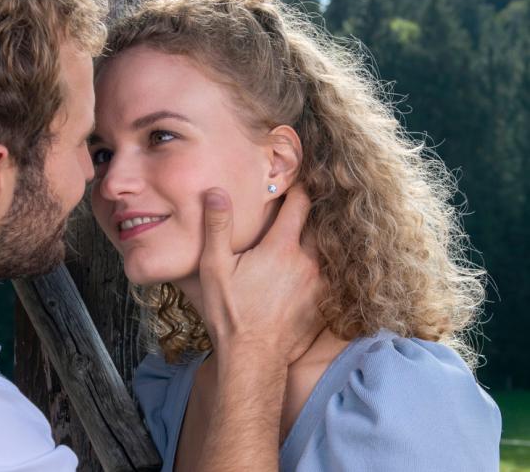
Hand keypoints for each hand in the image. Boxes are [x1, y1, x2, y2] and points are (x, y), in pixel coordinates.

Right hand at [198, 185, 324, 365]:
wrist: (253, 359)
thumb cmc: (231, 313)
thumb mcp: (214, 268)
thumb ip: (217, 227)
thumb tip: (216, 192)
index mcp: (282, 248)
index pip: (301, 204)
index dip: (298, 190)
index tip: (292, 184)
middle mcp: (308, 262)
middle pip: (319, 226)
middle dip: (310, 216)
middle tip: (297, 209)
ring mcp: (320, 285)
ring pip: (326, 252)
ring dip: (317, 243)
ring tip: (303, 239)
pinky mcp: (324, 305)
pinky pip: (329, 278)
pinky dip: (320, 270)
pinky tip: (306, 274)